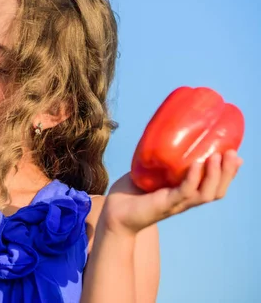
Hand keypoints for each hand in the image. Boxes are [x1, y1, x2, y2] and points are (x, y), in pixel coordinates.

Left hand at [102, 150, 242, 235]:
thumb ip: (157, 158)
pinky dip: (192, 179)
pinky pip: (184, 192)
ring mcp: (176, 203)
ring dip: (215, 175)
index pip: (214, 185)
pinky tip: (195, 165)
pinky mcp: (164, 204)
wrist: (113, 213)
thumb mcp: (148, 172)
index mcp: (185, 193)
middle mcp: (185, 200)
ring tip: (218, 157)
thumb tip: (162, 135)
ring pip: (205, 193)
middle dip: (228, 173)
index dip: (228, 173)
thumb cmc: (129, 192)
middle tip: (233, 153)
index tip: (235, 154)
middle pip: (217, 191)